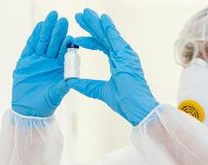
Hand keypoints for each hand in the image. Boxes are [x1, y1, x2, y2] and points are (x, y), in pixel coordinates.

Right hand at [12, 11, 71, 116]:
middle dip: (58, 31)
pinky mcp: (26, 61)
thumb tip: (72, 80)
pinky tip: (39, 26)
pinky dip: (35, 36)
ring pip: (43, 42)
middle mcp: (50, 62)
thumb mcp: (56, 94)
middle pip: (54, 43)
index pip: (64, 53)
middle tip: (62, 19)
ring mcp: (38, 60)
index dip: (66, 44)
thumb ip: (62, 86)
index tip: (71, 35)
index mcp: (60, 68)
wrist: (28, 110)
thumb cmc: (45, 104)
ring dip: (47, 30)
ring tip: (51, 17)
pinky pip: (31, 46)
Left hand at [67, 9, 157, 125]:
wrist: (137, 108)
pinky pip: (115, 38)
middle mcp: (124, 56)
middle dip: (91, 26)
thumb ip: (86, 85)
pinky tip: (101, 19)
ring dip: (96, 23)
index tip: (77, 38)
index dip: (89, 40)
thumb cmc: (125, 102)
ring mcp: (126, 55)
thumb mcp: (100, 91)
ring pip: (108, 34)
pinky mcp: (126, 56)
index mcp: (119, 62)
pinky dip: (108, 28)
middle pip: (104, 37)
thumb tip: (70, 82)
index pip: (102, 46)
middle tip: (80, 16)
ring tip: (85, 13)